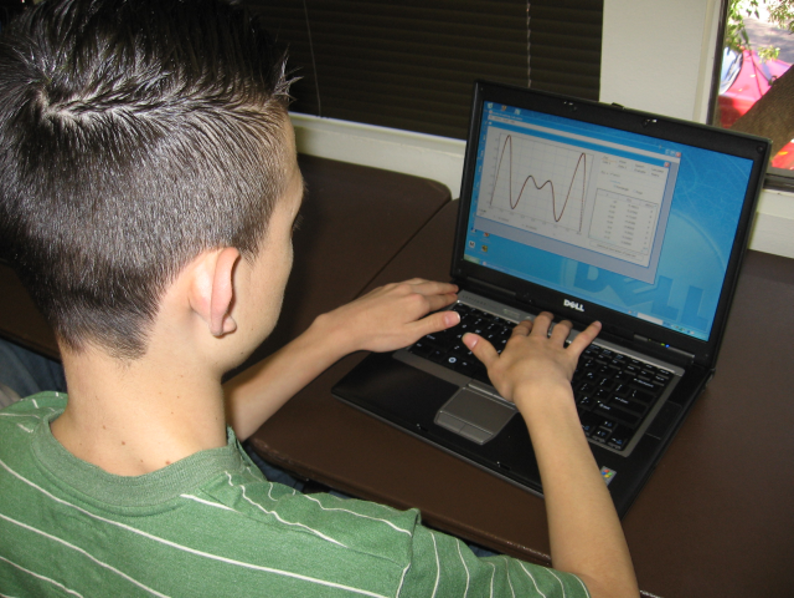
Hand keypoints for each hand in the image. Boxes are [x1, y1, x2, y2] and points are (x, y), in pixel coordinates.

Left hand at [314, 279, 459, 354]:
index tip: (457, 298)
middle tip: (453, 287)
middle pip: (431, 287)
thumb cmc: (376, 332)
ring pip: (418, 282)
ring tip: (437, 285)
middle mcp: (407, 291)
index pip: (440, 300)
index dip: (450, 299)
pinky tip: (413, 286)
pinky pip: (406, 282)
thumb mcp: (411, 334)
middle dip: (444, 287)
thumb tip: (454, 317)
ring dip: (431, 283)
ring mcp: (394, 288)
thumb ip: (434, 324)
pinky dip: (416, 283)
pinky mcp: (383, 289)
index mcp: (416, 302)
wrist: (348, 325)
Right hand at [463, 312, 600, 409]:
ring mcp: (554, 348)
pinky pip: (582, 341)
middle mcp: (537, 342)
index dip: (522, 326)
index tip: (523, 325)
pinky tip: (596, 326)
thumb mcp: (492, 367)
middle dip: (543, 319)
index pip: (520, 330)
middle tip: (545, 316)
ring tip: (566, 322)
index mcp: (518, 345)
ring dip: (563, 325)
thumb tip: (468, 337)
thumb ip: (482, 351)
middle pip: (541, 324)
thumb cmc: (517, 383)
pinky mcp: (569, 357)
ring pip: (560, 330)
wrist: (539, 392)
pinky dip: (590, 332)